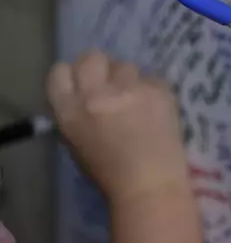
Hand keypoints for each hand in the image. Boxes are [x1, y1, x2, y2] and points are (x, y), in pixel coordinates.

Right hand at [47, 51, 189, 203]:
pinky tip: (156, 109)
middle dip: (101, 67)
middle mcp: (96, 94)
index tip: (84, 83)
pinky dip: (153, 90)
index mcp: (69, 111)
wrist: (150, 184)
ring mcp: (130, 89)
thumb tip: (85, 93)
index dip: (74, 75)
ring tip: (138, 101)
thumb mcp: (77, 142)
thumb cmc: (110, 173)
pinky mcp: (159, 89)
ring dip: (130, 80)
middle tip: (112, 84)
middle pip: (92, 57)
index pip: (61, 72)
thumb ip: (76, 112)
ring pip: (126, 66)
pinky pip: (153, 78)